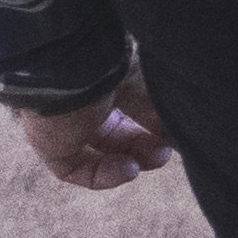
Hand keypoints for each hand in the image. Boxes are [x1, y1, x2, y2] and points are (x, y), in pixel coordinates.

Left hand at [18, 73, 169, 190]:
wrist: (75, 62)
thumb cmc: (115, 63)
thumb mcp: (151, 84)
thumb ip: (166, 111)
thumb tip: (186, 137)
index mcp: (111, 78)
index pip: (136, 108)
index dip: (159, 126)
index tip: (180, 135)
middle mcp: (87, 99)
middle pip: (120, 133)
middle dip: (148, 145)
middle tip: (169, 149)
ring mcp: (67, 122)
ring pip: (101, 152)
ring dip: (133, 160)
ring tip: (156, 158)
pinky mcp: (51, 144)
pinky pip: (76, 169)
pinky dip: (105, 176)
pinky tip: (130, 169)